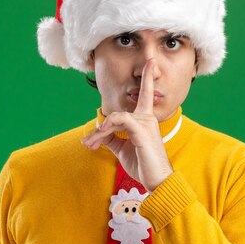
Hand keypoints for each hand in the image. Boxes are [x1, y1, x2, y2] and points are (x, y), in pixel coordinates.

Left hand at [81, 58, 173, 191]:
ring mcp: (145, 124)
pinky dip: (107, 128)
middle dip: (100, 129)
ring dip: (98, 134)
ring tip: (90, 146)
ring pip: (114, 118)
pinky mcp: (142, 132)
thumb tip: (100, 132)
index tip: (152, 62)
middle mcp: (147, 118)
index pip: (146, 94)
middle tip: (87, 144)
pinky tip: (99, 138)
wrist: (157, 181)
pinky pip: (120, 121)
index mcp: (145, 120)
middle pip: (117, 114)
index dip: (148, 78)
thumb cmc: (144, 165)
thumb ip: (112, 138)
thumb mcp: (123, 150)